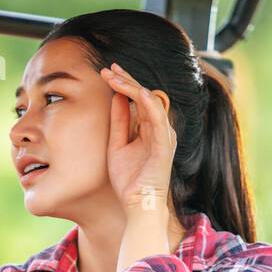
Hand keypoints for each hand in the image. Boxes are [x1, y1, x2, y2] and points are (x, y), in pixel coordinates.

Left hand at [101, 62, 176, 211]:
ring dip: (132, 86)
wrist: (137, 204)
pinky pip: (158, 118)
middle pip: (145, 95)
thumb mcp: (117, 145)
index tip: (107, 72)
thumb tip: (116, 97)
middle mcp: (159, 129)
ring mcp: (163, 135)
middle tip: (109, 67)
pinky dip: (148, 103)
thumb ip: (119, 122)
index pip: (139, 98)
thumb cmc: (129, 179)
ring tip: (114, 76)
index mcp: (149, 128)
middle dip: (127, 79)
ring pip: (151, 101)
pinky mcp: (164, 144)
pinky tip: (136, 91)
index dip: (124, 83)